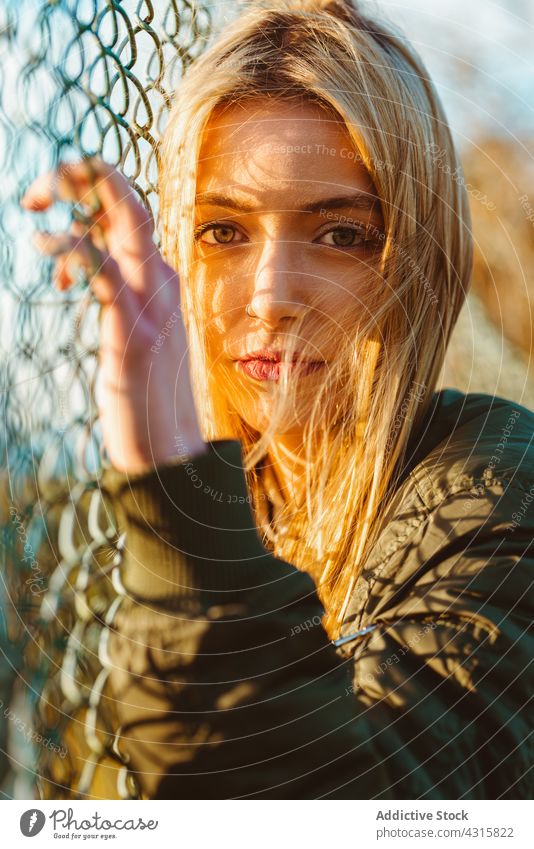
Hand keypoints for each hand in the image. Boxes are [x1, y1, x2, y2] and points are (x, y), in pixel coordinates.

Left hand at [22, 157, 206, 471]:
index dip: (90, 193)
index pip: (129, 211)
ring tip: (34, 214)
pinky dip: (74, 250)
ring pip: (123, 222)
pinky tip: (44, 245)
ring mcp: (152, 306)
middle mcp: (161, 283)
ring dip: (76, 200)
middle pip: (128, 201)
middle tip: (37, 194)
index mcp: (161, 279)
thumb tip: (84, 258)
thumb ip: (117, 290)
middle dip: (83, 175)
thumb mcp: (132, 329)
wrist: (168, 450)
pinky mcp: (133, 334)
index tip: (49, 207)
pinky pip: (105, 275)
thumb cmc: (145, 393)